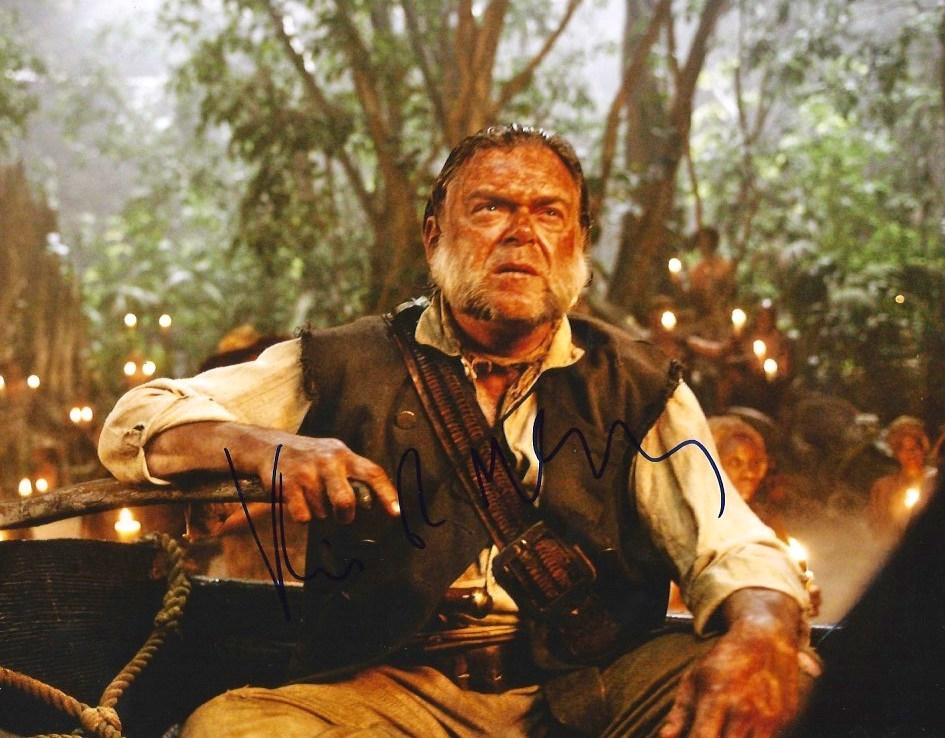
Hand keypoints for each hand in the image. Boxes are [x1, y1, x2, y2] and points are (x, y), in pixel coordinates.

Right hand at [255, 435, 399, 524]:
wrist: (269, 445)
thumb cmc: (310, 458)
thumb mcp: (334, 456)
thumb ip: (353, 474)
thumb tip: (372, 503)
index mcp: (345, 455)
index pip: (373, 473)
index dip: (387, 494)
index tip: (396, 513)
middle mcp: (328, 461)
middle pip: (345, 501)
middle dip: (345, 515)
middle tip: (342, 517)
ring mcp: (306, 472)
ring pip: (322, 511)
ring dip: (318, 511)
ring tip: (309, 495)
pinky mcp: (286, 483)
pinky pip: (302, 515)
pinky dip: (302, 515)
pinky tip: (296, 500)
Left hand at [660, 590, 802, 737]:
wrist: (766, 641)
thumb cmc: (724, 662)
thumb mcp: (694, 679)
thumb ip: (679, 714)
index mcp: (716, 698)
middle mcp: (743, 711)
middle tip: (708, 734)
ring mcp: (768, 719)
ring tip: (725, 731)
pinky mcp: (785, 723)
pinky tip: (742, 731)